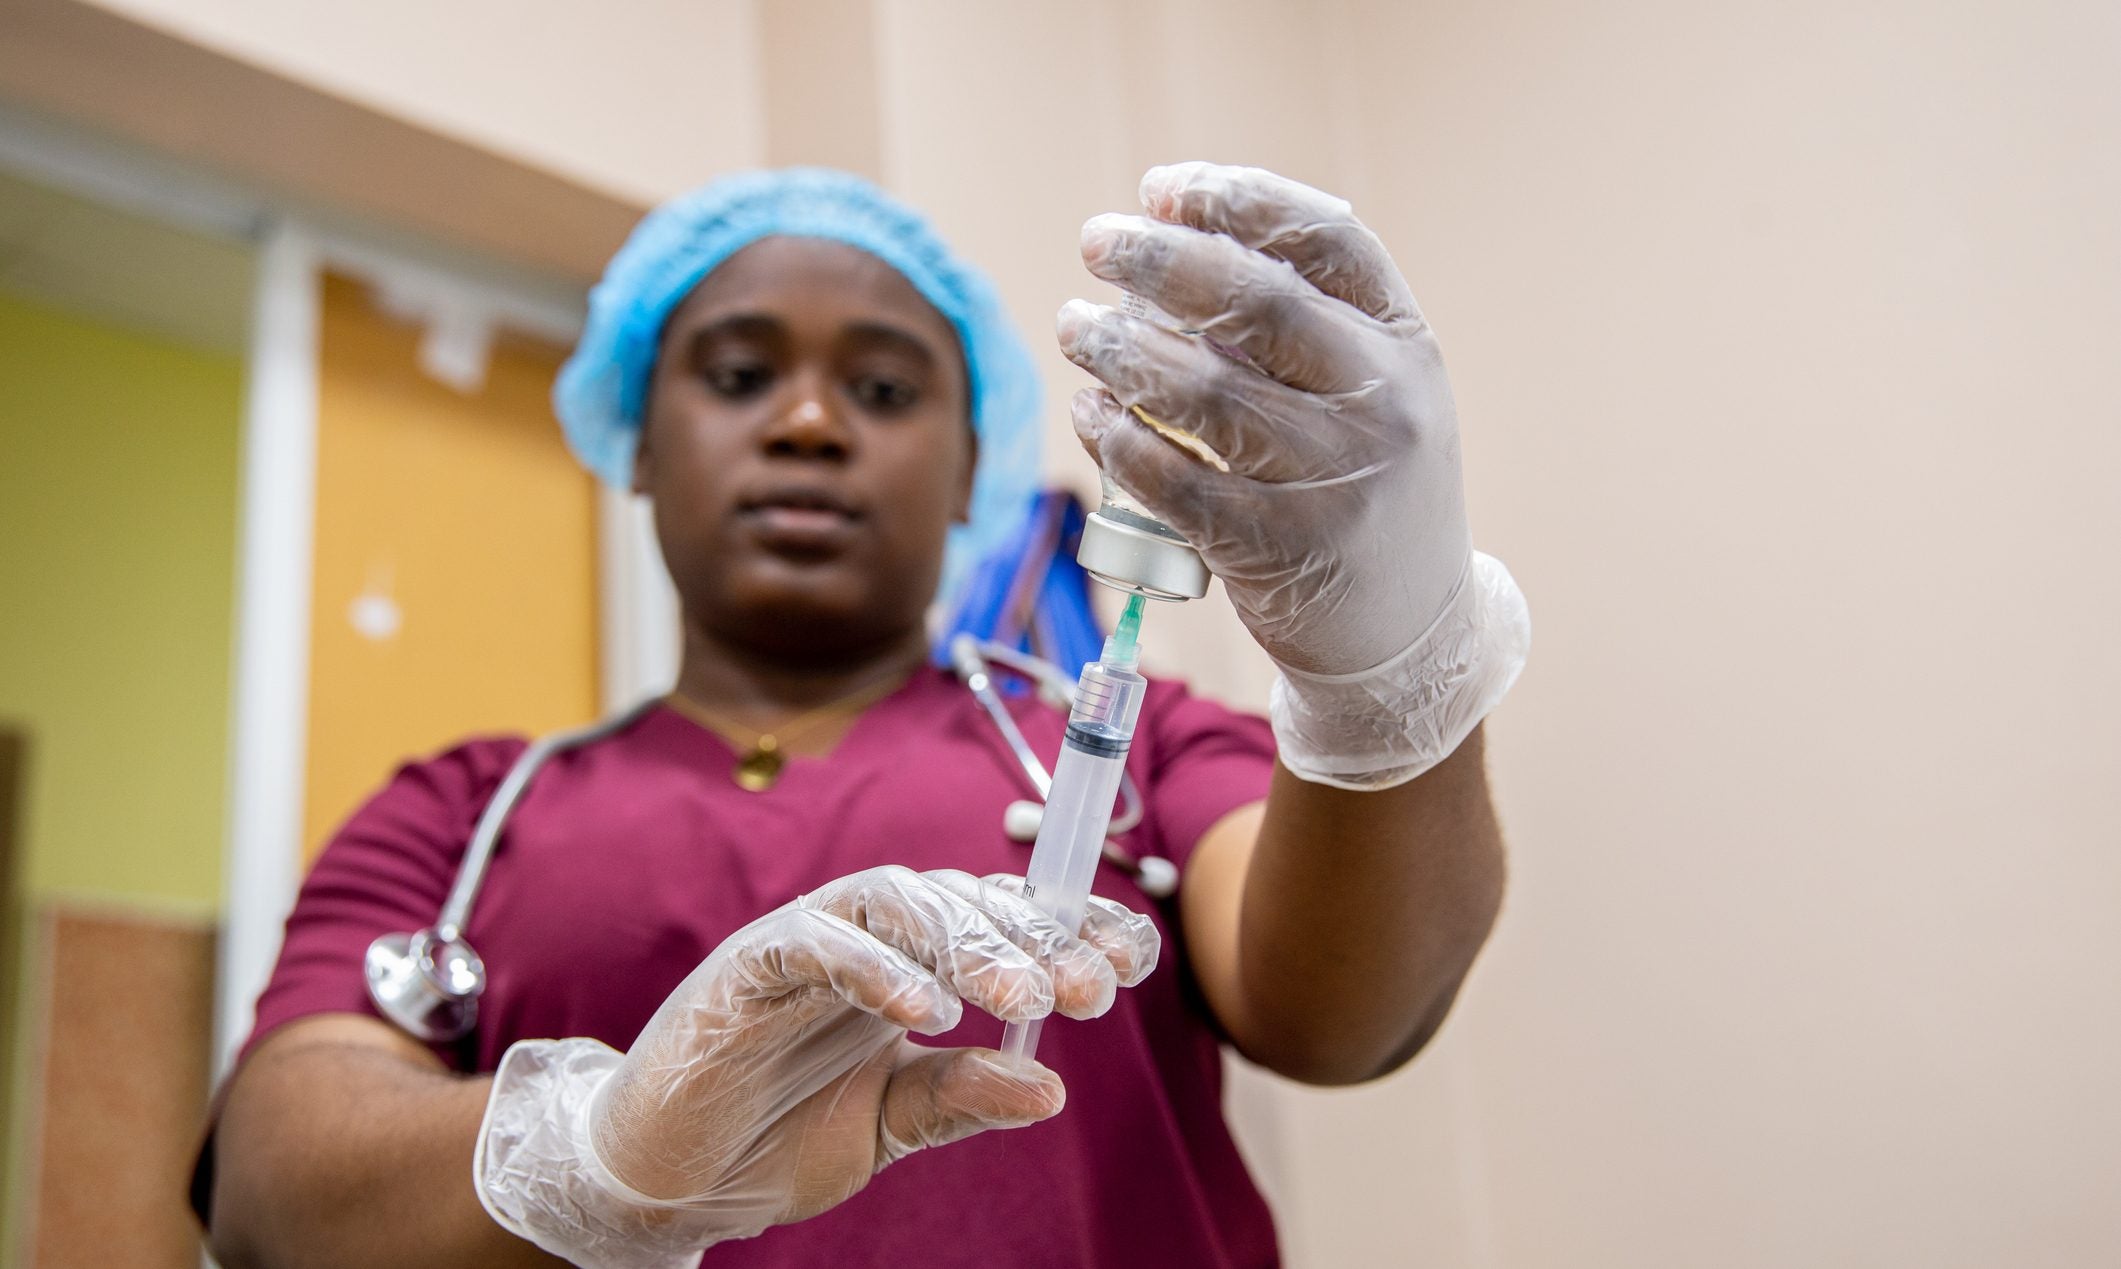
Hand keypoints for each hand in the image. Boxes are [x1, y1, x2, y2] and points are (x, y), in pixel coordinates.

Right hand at [474, 866, 1158, 1267]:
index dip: (1072, 927)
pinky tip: (925, 1010)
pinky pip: (815, 944)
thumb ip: (961, 1099)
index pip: (1004, 920)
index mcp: (912, 962)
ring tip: (1024, 1001)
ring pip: (902, 902)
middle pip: (965, 901)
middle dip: (1038, 941)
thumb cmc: (776, 1136)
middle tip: (1093, 992)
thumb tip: (1050, 1089)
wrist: (669, 1178)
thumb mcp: (892, 1125)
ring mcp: (806, 941)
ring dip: (970, 945)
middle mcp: (868, 935)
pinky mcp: (746, 967)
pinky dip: (873, 967)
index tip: (1137, 961)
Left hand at [1059, 162, 1528, 788]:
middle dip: (1158, 260)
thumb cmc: (1368, 488)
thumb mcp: (1378, 394)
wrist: (1410, 635)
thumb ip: (1307, 324)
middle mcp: (1380, 402)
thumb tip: (1173, 238)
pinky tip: (1091, 412)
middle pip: (1254, 302)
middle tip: (1095, 241)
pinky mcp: (1275, 548)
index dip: (1237, 200)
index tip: (1160, 188)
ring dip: (1119, 347)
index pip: (1326, 238)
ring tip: (1076, 326)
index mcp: (1407, 344)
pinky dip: (1118, 439)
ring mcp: (1331, 479)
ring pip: (1201, 391)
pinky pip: (1173, 480)